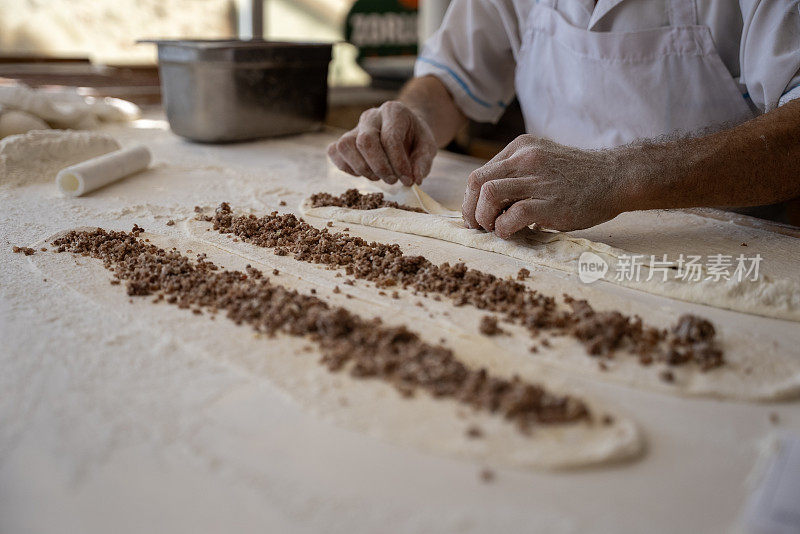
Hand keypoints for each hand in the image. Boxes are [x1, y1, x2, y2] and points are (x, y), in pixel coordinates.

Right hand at [327, 101, 436, 185]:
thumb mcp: (428, 147)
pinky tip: (363, 172)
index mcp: (394, 111)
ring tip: (378, 176)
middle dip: (379, 167)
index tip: (408, 180)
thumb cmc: (416, 138)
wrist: (405, 130)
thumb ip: (423, 162)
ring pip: (345, 145)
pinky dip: (346, 166)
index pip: (390, 138)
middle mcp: (371, 116)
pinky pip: (334, 152)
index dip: (398, 163)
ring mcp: (355, 127)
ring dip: (362, 168)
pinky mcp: (344, 139)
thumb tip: (414, 179)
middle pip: (365, 141)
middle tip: (392, 180)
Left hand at [462, 135, 627, 236]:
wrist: (617, 177)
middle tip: (478, 226)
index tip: (475, 215)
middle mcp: (526, 159)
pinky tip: (511, 233)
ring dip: (484, 218)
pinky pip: (514, 214)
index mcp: (521, 148)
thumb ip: (518, 174)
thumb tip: (490, 202)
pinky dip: (504, 228)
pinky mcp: (551, 202)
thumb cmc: (579, 176)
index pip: (480, 172)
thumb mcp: (543, 160)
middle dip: (471, 210)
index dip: (471, 198)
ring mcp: (539, 179)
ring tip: (494, 229)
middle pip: (477, 182)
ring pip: (489, 195)